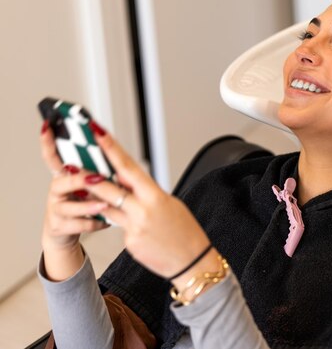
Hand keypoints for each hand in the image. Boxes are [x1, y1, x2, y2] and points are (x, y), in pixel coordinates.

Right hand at [40, 122, 110, 280]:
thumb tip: (108, 148)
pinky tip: (105, 222)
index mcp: (65, 176)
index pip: (52, 157)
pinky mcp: (60, 226)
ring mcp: (56, 209)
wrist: (68, 232)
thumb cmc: (82, 203)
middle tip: (97, 178)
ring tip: (104, 204)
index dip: (47, 143)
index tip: (48, 127)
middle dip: (79, 180)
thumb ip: (94, 169)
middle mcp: (57, 190)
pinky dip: (94, 223)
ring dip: (88, 205)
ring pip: (70, 206)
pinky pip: (79, 224)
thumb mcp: (88, 184)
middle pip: (62, 182)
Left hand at [82, 122, 215, 280]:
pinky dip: (124, 224)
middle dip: (90, 176)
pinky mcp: (129, 243)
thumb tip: (126, 182)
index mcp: (156, 197)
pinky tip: (141, 230)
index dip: (112, 149)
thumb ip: (146, 193)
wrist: (192, 262)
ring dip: (99, 199)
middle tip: (73, 165)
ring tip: (92, 191)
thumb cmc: (186, 231)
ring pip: (109, 208)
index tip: (99, 134)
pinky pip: (120, 227)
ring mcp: (134, 228)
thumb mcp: (170, 205)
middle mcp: (143, 211)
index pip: (128, 168)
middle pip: (109, 189)